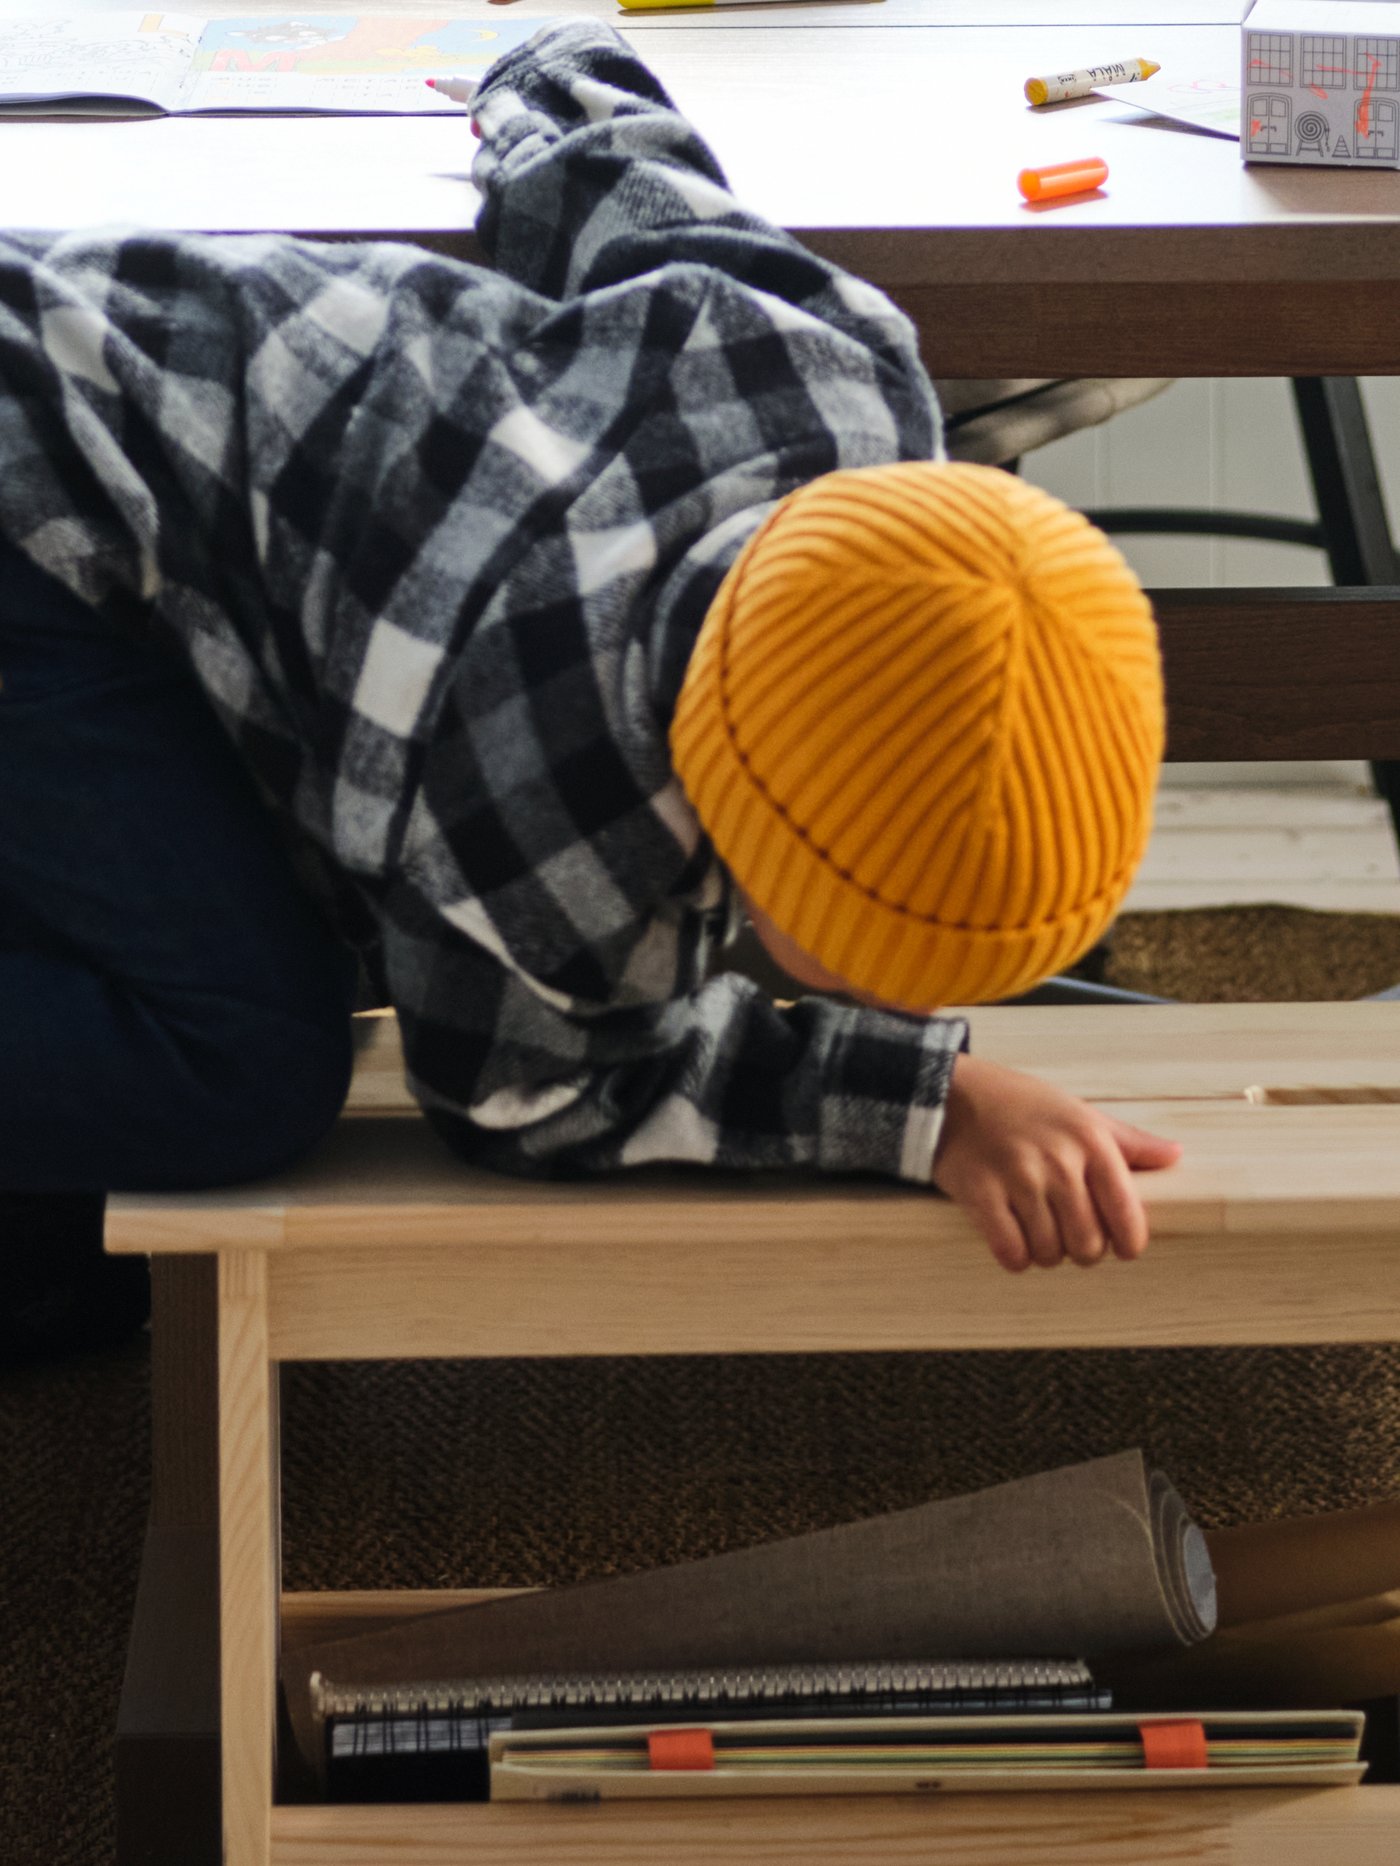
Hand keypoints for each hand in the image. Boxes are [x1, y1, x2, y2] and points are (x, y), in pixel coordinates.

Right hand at [930, 1053, 1181, 1272]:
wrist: (953, 1092)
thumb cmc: (1022, 1104)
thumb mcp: (1080, 1113)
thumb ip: (1128, 1141)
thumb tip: (1174, 1155)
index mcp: (1091, 1141)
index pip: (1128, 1217)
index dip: (1128, 1244)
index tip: (1120, 1247)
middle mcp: (1059, 1161)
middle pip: (1088, 1244)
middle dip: (1083, 1252)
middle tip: (1071, 1239)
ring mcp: (1018, 1178)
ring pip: (1049, 1252)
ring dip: (1046, 1254)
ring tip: (1039, 1234)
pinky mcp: (981, 1193)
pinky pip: (1010, 1251)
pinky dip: (1015, 1257)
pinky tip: (1013, 1239)